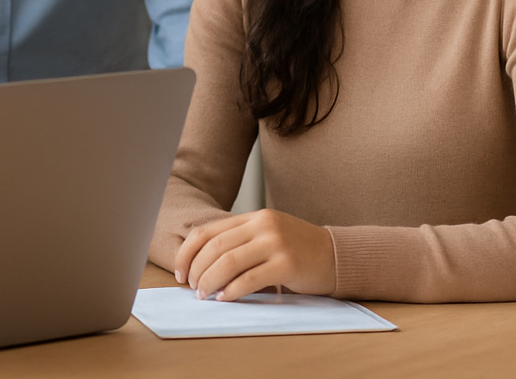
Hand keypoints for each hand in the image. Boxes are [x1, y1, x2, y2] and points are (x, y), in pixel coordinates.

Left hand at [173, 209, 334, 300]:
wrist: (335, 255)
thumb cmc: (296, 250)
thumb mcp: (265, 236)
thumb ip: (238, 242)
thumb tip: (199, 266)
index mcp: (252, 217)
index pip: (207, 231)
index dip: (187, 253)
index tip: (180, 273)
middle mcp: (262, 225)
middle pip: (215, 247)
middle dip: (197, 270)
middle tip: (192, 287)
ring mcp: (275, 243)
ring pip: (228, 262)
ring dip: (210, 281)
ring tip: (205, 295)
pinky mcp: (287, 263)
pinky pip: (250, 279)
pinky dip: (232, 291)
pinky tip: (225, 298)